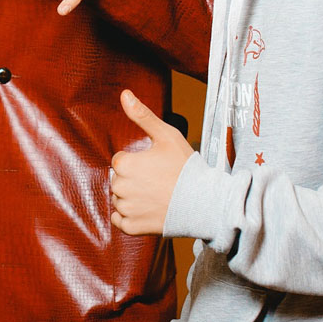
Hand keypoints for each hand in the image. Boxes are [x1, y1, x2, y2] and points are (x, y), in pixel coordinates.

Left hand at [110, 89, 193, 235]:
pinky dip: (130, 217)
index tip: (156, 166)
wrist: (204, 202)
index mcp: (124, 165)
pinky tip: (148, 210)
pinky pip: (120, 221)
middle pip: (118, 180)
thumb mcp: (166, 135)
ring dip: (131, 198)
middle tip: (158, 181)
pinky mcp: (132, 228)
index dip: (138, 162)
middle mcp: (120, 188)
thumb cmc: (185, 166)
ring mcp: (126, 209)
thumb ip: (142, 115)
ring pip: (118, 200)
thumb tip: (124, 94)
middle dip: (132, 179)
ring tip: (155, 195)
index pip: (120, 161)